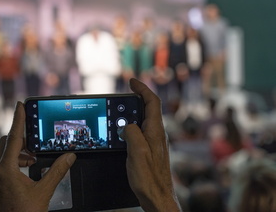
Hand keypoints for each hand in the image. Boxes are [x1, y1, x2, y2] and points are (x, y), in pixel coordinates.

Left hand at [0, 102, 75, 211]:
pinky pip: (6, 163)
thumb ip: (57, 171)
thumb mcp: (44, 190)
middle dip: (22, 137)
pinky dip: (18, 160)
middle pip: (7, 143)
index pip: (14, 138)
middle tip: (36, 136)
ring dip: (21, 150)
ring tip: (35, 157)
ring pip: (5, 153)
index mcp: (6, 170)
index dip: (18, 119)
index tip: (20, 105)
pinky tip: (30, 167)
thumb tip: (70, 156)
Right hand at [120, 78, 180, 211]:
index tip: (132, 81)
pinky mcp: (150, 149)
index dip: (142, 89)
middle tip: (124, 95)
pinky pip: (140, 131)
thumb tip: (127, 125)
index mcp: (155, 131)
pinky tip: (122, 133)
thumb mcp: (137, 152)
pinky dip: (131, 126)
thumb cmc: (149, 178)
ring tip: (119, 114)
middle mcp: (157, 134)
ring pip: (143, 120)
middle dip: (136, 98)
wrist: (157, 196)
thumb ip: (131, 133)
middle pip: (148, 108)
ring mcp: (154, 142)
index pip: (152, 102)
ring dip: (132, 113)